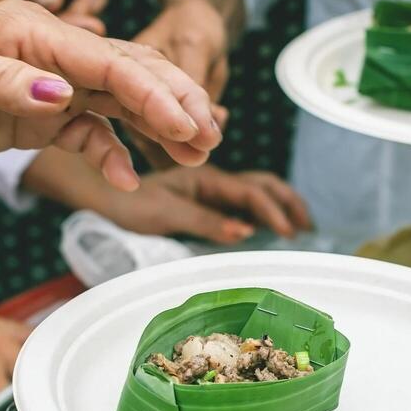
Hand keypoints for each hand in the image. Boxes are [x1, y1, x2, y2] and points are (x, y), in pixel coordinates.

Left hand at [0, 0, 221, 190]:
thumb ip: (5, 84)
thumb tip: (61, 94)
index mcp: (32, 34)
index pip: (107, 63)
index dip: (151, 93)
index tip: (183, 123)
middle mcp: (50, 56)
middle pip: (129, 75)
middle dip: (174, 103)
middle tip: (210, 135)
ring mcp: (48, 89)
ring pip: (119, 104)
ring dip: (158, 127)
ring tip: (197, 151)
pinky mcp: (38, 120)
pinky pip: (89, 135)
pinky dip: (113, 155)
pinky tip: (129, 179)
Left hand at [98, 165, 311, 242]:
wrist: (104, 193)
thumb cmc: (129, 203)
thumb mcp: (167, 214)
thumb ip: (206, 222)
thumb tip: (244, 233)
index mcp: (205, 176)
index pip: (250, 192)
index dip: (273, 212)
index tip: (288, 234)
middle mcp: (211, 177)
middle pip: (261, 183)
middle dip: (287, 202)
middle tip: (306, 226)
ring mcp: (208, 187)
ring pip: (254, 190)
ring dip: (279, 204)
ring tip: (298, 224)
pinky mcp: (204, 197)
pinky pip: (240, 200)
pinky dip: (261, 210)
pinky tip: (267, 225)